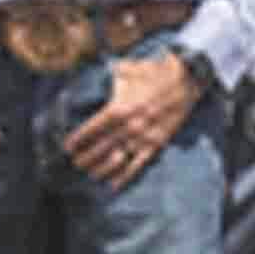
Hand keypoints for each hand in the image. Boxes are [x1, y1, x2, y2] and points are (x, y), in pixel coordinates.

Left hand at [61, 49, 204, 187]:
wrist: (187, 78)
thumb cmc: (155, 72)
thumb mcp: (129, 69)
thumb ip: (113, 72)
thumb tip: (104, 68)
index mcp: (119, 108)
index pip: (92, 128)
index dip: (78, 139)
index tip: (67, 148)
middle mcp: (128, 125)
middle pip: (101, 146)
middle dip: (87, 157)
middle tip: (76, 164)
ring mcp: (143, 135)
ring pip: (117, 157)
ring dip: (102, 168)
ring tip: (91, 174)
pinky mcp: (157, 142)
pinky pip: (139, 163)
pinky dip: (126, 176)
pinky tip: (114, 185)